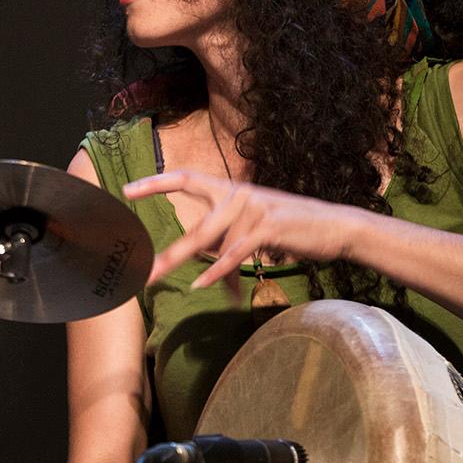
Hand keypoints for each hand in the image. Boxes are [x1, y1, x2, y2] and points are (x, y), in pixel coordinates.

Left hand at [123, 170, 364, 290]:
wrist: (336, 225)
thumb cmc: (291, 228)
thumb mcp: (253, 228)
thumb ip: (226, 240)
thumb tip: (201, 266)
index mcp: (230, 191)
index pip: (186, 178)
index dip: (155, 183)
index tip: (126, 190)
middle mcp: (238, 195)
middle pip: (195, 227)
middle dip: (168, 253)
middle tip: (142, 269)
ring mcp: (254, 209)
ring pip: (212, 242)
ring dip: (187, 265)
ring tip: (158, 278)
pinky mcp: (270, 226)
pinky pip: (237, 252)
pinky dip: (219, 271)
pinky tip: (201, 284)